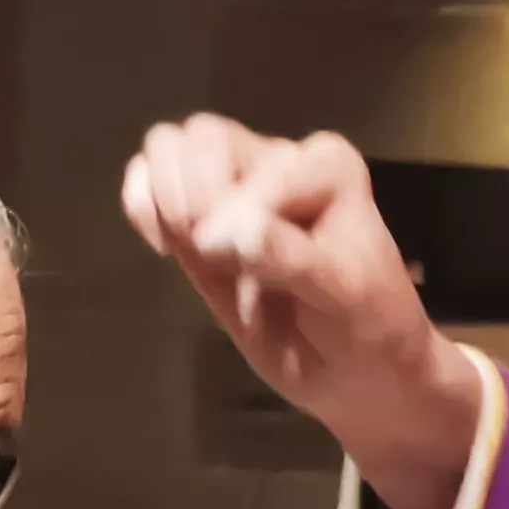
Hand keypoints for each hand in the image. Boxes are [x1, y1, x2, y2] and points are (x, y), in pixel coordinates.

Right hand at [121, 115, 481, 508]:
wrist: (358, 370)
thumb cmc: (366, 327)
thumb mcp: (345, 296)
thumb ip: (288, 258)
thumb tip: (220, 233)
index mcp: (326, 167)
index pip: (262, 170)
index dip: (240, 216)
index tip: (239, 268)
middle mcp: (280, 161)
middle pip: (203, 138)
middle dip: (195, 199)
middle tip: (213, 256)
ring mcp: (236, 184)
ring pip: (171, 148)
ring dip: (166, 200)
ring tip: (194, 253)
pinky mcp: (200, 216)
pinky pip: (149, 178)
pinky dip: (141, 204)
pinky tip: (166, 248)